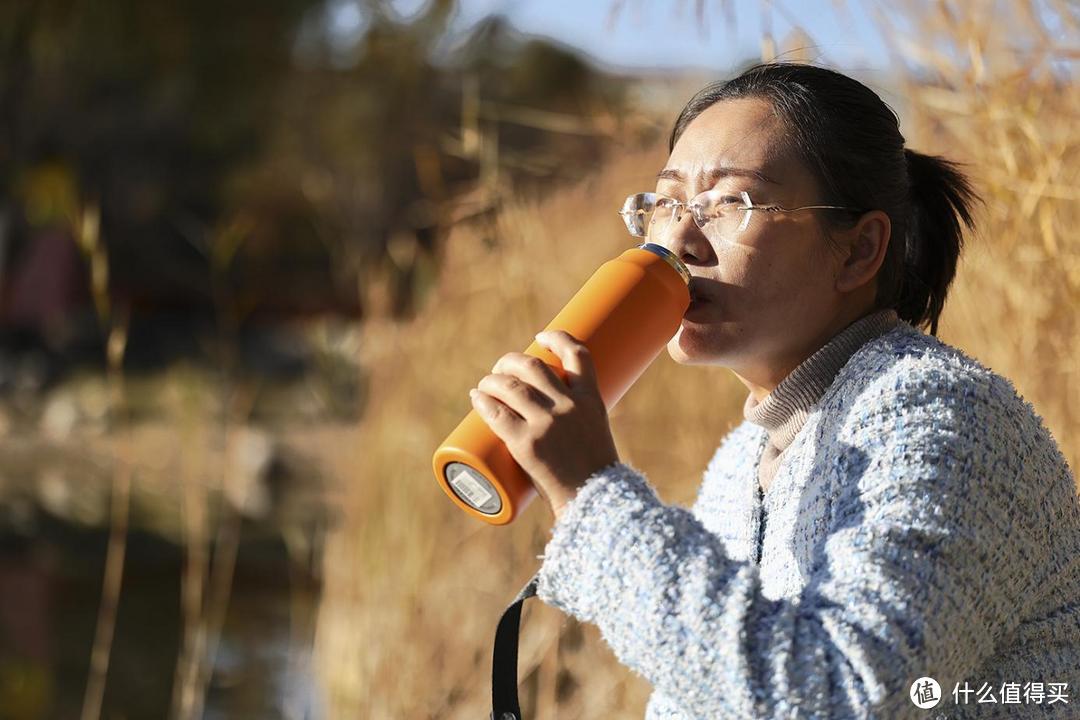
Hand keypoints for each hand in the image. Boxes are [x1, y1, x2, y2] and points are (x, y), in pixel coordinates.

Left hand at [469, 330, 619, 520]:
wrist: (595, 503)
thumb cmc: (595, 474)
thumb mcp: (594, 435)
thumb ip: (574, 419)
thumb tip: (546, 412)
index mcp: (591, 400)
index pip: (577, 354)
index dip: (556, 339)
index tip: (540, 338)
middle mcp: (568, 406)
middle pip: (532, 366)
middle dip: (511, 361)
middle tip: (500, 369)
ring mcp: (547, 424)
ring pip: (510, 386)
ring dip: (492, 380)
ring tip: (484, 385)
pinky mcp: (526, 444)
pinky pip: (496, 414)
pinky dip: (483, 401)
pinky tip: (476, 397)